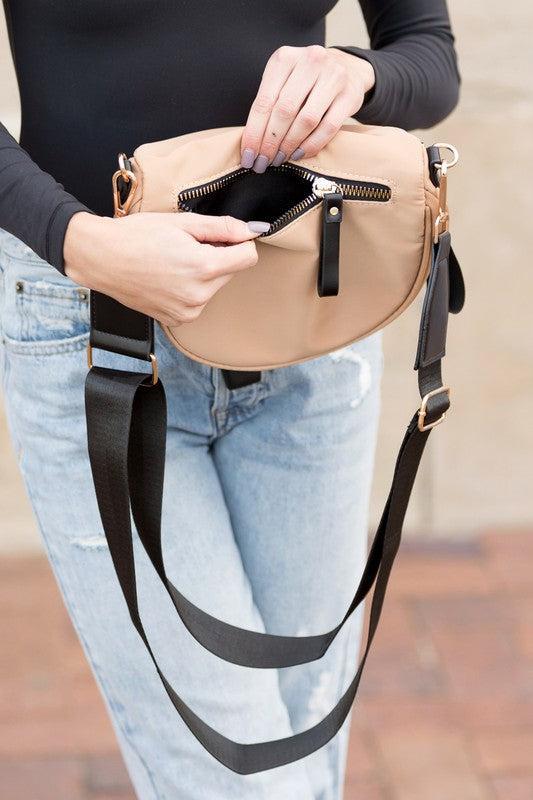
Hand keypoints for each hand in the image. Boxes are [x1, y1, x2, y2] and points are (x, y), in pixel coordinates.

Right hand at [64, 211, 266, 324]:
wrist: (101, 258)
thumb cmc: (137, 235)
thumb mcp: (182, 222)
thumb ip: (223, 228)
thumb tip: (252, 231)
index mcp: (204, 268)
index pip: (248, 257)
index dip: (239, 242)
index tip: (222, 236)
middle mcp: (199, 296)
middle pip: (230, 272)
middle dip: (217, 257)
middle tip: (185, 246)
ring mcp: (187, 311)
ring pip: (214, 287)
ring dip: (203, 274)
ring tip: (172, 262)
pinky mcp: (176, 319)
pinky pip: (197, 301)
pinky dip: (189, 289)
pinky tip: (166, 278)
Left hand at [240, 46, 374, 171]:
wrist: (348, 67)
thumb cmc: (307, 79)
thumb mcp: (284, 79)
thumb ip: (269, 103)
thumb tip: (252, 143)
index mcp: (285, 58)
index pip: (264, 101)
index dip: (254, 133)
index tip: (248, 156)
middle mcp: (309, 61)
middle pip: (284, 111)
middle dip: (270, 142)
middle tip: (263, 162)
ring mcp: (332, 77)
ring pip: (306, 120)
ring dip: (289, 145)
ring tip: (279, 159)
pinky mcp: (349, 95)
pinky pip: (328, 127)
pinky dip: (311, 145)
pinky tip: (300, 154)